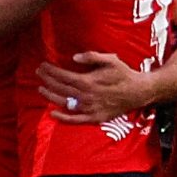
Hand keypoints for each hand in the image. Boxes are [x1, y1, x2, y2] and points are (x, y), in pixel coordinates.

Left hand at [37, 51, 151, 123]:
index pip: (63, 76)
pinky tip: (53, 112)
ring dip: (50, 96)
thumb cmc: (124, 74)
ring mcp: (89, 108)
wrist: (138, 92)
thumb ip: (92, 57)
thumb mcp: (110, 59)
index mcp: (88, 81)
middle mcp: (86, 96)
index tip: (42, 66)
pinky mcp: (94, 118)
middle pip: (60, 88)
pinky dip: (63, 117)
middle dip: (47, 80)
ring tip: (41, 89)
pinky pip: (75, 120)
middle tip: (38, 73)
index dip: (50, 71)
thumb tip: (75, 57)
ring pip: (64, 103)